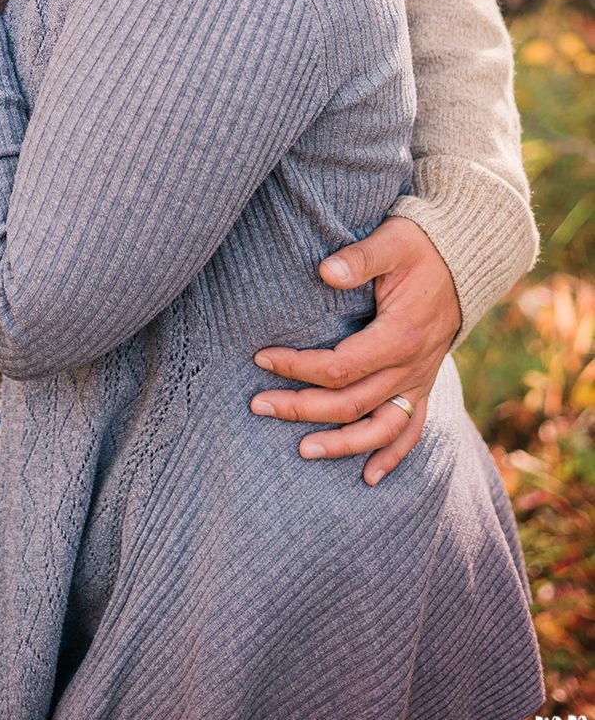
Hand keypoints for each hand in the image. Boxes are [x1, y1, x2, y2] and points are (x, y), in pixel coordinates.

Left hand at [248, 217, 461, 484]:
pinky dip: (392, 457)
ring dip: (341, 445)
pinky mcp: (424, 384)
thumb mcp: (393, 241)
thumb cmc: (421, 246)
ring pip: (380, 429)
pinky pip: (412, 431)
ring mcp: (420, 380)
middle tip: (258, 406)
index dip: (298, 366)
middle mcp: (412, 367)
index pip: (339, 366)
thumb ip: (360, 258)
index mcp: (400, 336)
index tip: (261, 358)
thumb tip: (324, 271)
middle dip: (302, 408)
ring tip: (302, 452)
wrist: (463, 260)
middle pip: (351, 403)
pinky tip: (368, 478)